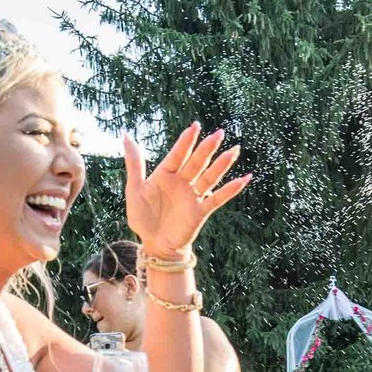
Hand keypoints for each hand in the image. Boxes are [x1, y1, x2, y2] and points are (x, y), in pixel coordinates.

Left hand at [124, 124, 247, 256]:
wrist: (154, 245)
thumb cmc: (144, 218)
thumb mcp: (134, 190)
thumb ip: (134, 164)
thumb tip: (126, 135)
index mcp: (165, 175)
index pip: (177, 155)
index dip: (186, 142)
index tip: (195, 126)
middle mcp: (182, 182)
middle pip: (197, 163)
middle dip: (207, 148)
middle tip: (220, 133)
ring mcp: (193, 196)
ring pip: (210, 177)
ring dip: (222, 164)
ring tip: (234, 150)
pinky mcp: (201, 211)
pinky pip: (218, 198)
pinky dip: (231, 189)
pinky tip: (245, 179)